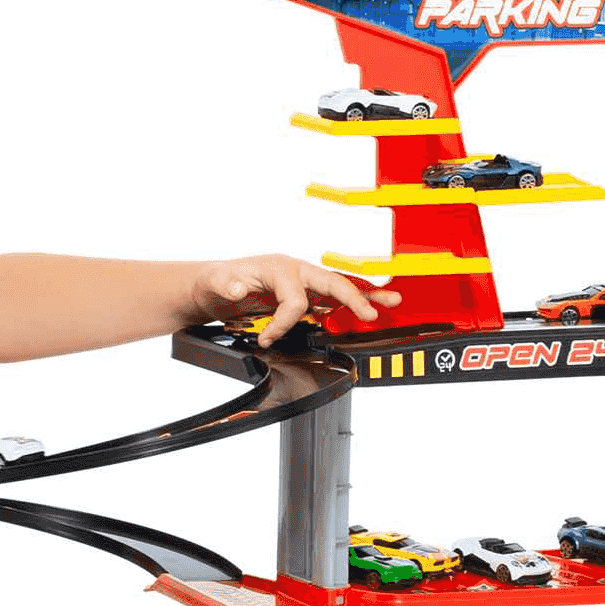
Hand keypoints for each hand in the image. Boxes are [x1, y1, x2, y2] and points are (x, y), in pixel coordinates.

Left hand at [190, 255, 399, 342]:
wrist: (212, 287)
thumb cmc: (215, 282)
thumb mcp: (214, 283)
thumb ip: (226, 284)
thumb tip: (238, 287)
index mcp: (279, 267)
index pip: (295, 298)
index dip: (284, 322)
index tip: (268, 338)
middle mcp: (295, 272)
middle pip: (331, 283)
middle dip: (352, 298)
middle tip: (369, 315)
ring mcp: (303, 283)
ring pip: (338, 288)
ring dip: (365, 296)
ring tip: (392, 301)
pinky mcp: (305, 295)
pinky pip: (333, 299)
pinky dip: (353, 304)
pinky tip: (370, 309)